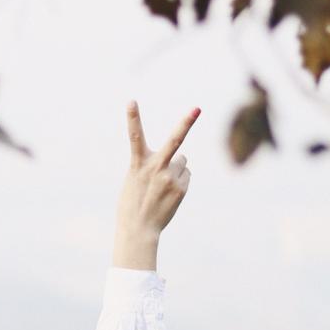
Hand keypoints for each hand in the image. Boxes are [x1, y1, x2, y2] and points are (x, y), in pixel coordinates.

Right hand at [113, 100, 199, 268]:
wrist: (139, 229)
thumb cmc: (133, 201)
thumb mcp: (136, 178)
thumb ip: (153, 164)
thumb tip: (182, 159)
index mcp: (138, 164)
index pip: (135, 136)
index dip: (133, 117)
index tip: (131, 101)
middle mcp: (156, 168)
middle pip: (174, 141)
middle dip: (186, 124)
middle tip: (197, 109)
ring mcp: (170, 179)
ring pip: (182, 161)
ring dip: (176, 168)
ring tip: (162, 185)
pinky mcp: (181, 189)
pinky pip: (186, 175)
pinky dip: (180, 181)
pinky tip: (169, 193)